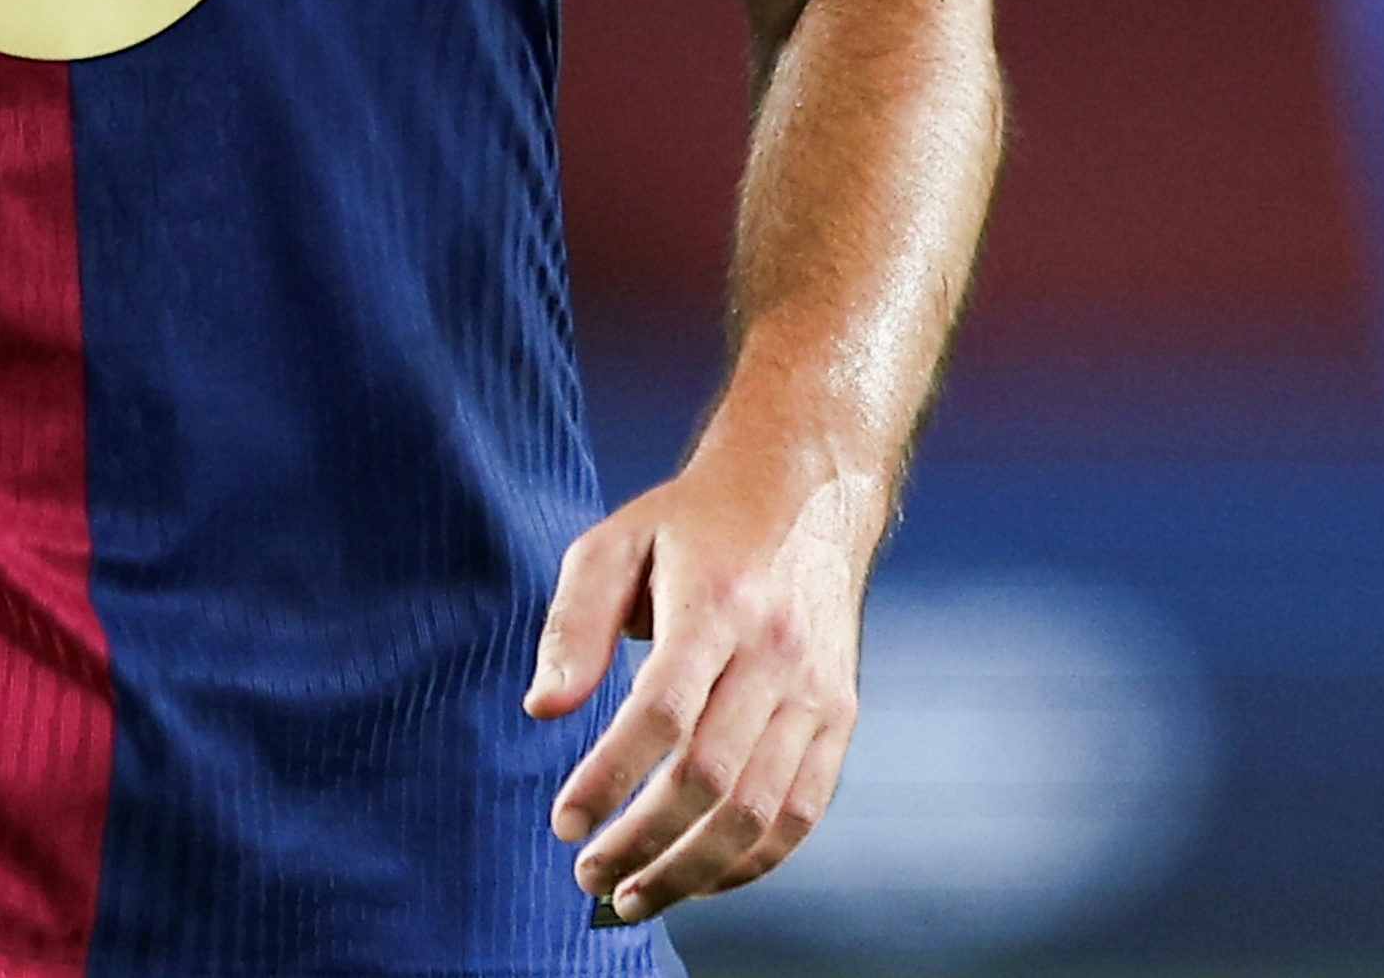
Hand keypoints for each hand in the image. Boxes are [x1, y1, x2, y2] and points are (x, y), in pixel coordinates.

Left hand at [526, 430, 888, 925]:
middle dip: (643, 843)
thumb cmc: (696, 521)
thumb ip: (572, 623)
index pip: (662, 714)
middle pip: (711, 778)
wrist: (809, 487)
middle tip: (588, 873)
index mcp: (717, 604)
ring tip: (633, 895)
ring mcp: (817, 689)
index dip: (609, 779)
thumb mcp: (616, 541)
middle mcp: (776, 652)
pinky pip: (802, 809)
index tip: (565, 822)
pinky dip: (753, 861)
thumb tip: (544, 710)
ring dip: (692, 870)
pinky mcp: (840, 713)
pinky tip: (701, 879)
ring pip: (759, 810)